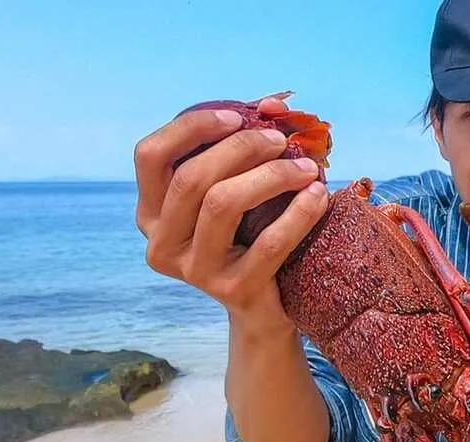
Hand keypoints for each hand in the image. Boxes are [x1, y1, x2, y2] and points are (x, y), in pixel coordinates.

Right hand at [133, 94, 328, 335]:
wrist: (265, 308)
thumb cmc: (249, 236)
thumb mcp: (235, 191)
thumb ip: (240, 149)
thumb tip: (272, 105)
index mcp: (151, 212)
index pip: (150, 156)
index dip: (191, 127)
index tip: (237, 116)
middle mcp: (162, 243)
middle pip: (192, 178)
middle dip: (241, 148)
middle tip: (281, 140)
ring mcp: (193, 271)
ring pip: (223, 204)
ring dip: (271, 175)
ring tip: (307, 168)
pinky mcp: (231, 291)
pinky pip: (267, 243)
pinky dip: (298, 213)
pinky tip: (319, 196)